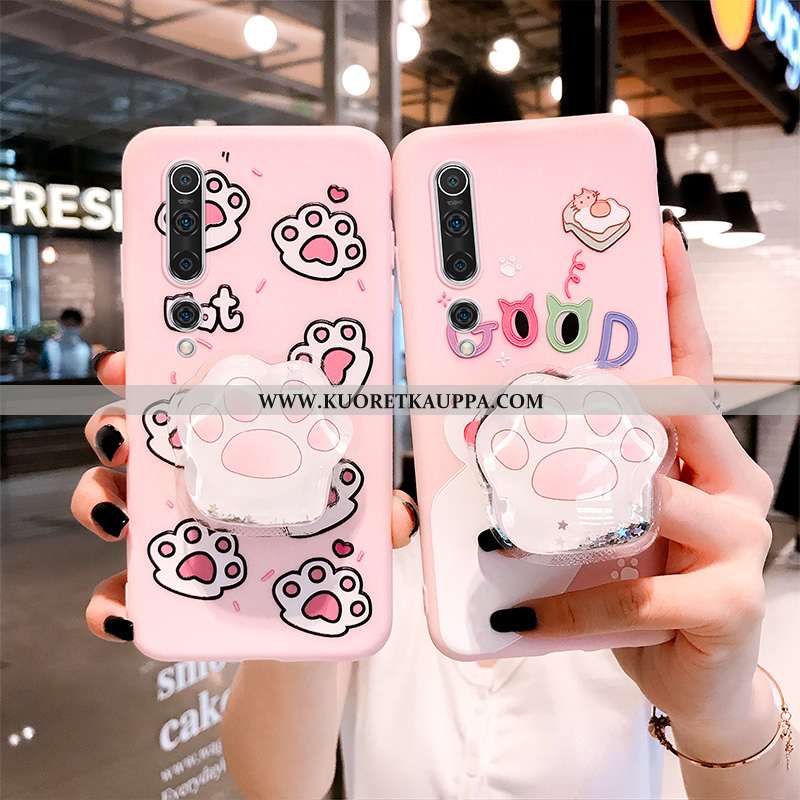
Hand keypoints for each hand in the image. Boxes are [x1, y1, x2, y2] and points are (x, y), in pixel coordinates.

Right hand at [71, 352, 418, 641]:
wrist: (308, 630)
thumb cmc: (326, 555)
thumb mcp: (358, 527)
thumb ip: (380, 516)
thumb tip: (401, 516)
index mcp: (236, 446)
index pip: (190, 394)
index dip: (156, 370)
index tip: (138, 361)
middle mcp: (193, 479)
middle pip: (136, 436)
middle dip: (115, 425)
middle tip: (126, 434)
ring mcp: (170, 530)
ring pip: (110, 499)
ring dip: (98, 499)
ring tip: (120, 518)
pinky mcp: (162, 590)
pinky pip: (117, 593)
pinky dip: (110, 601)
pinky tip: (129, 611)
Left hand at [490, 221, 777, 756]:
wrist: (696, 674)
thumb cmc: (646, 581)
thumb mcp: (613, 520)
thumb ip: (584, 481)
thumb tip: (507, 451)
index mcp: (704, 452)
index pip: (691, 368)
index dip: (676, 301)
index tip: (658, 240)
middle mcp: (733, 481)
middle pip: (674, 411)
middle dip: (608, 401)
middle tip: (541, 402)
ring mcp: (738, 538)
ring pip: (650, 498)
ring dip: (570, 515)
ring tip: (505, 533)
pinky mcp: (727, 601)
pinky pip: (632, 596)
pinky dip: (567, 607)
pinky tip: (521, 617)